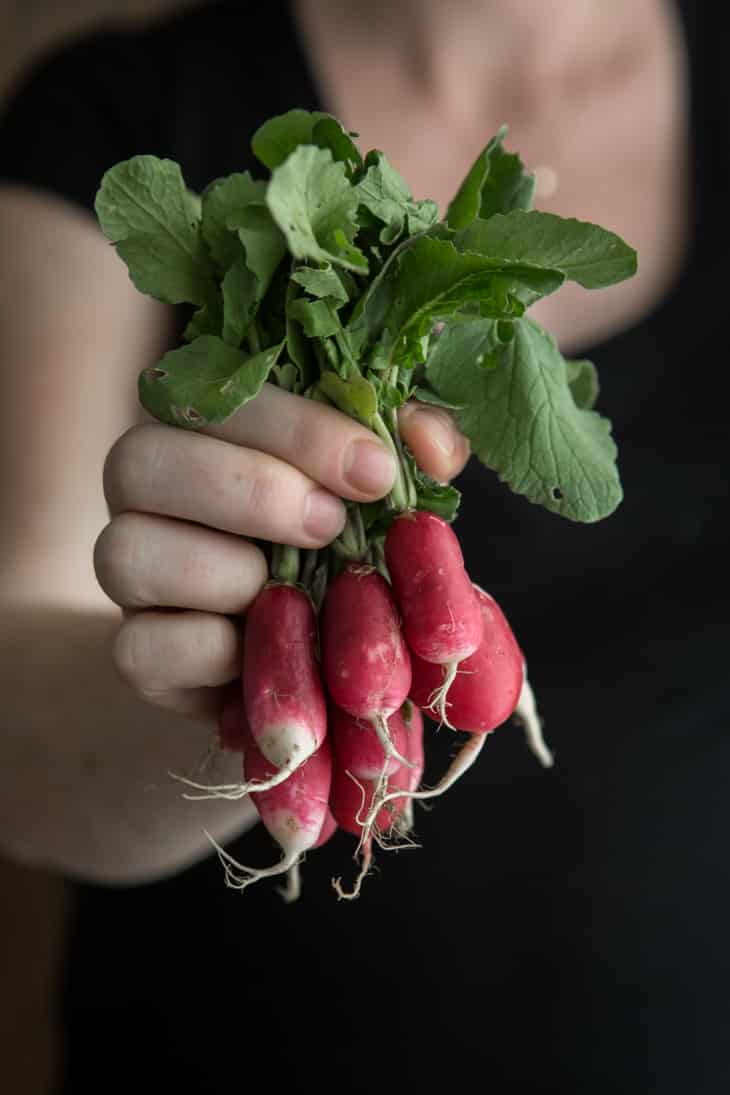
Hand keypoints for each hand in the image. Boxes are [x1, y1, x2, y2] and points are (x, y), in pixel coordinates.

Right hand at [94, 385, 468, 721]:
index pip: (218, 397)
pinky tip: (264, 645)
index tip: (374, 472)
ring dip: (225, 572)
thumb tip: (431, 445)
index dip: (297, 428)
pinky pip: (139, 647)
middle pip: (140, 458)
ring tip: (294, 591)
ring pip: (124, 551)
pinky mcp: (138, 652)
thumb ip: (408, 448)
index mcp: (202, 425)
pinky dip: (210, 650)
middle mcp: (146, 489)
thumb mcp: (384, 485)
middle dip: (249, 490)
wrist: (321, 650)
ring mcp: (129, 570)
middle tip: (329, 525)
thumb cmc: (343, 539)